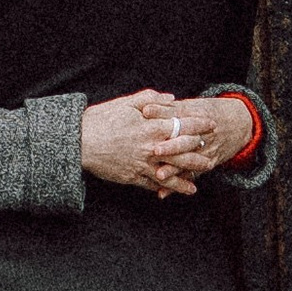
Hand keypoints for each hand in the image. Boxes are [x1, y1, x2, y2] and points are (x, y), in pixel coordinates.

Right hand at [81, 93, 214, 195]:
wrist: (80, 141)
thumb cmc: (102, 119)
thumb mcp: (126, 103)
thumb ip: (151, 99)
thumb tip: (171, 98)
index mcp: (152, 127)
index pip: (184, 126)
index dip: (200, 125)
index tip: (211, 125)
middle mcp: (152, 148)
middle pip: (183, 154)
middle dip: (199, 157)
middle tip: (211, 158)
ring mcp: (143, 164)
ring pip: (170, 174)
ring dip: (185, 179)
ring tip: (196, 184)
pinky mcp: (132, 177)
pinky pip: (152, 184)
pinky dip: (164, 189)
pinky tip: (172, 191)